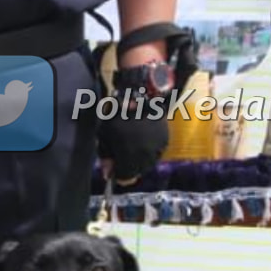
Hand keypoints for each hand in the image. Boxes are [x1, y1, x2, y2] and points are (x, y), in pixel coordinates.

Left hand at [98, 63, 171, 183]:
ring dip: (140, 161)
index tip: (114, 169)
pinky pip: (157, 153)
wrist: (138, 94)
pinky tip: (141, 141)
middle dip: (129, 168)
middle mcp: (146, 153)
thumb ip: (106, 156)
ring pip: (149, 163)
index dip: (118, 174)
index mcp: (129, 153)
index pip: (125, 176)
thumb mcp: (104, 134)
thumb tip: (108, 175)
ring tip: (132, 147)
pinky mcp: (165, 139)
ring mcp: (158, 146)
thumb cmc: (116, 113)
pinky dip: (149, 151)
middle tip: (122, 158)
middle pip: (138, 171)